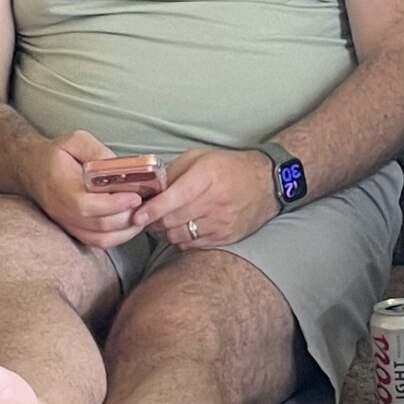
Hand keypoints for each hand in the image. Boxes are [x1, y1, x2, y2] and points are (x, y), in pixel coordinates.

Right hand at [31, 130, 146, 248]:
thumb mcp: (75, 140)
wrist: (31, 168)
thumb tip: (119, 166)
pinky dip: (116, 237)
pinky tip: (130, 225)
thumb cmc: (56, 153)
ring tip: (142, 216)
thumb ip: (96, 151)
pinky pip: (95, 242)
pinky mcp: (72, 229)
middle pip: (97, 224)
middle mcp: (62, 209)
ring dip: (125, 231)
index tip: (136, 197)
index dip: (114, 204)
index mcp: (61, 186)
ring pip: (99, 238)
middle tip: (147, 206)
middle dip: (127, 217)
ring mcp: (66, 223)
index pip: (87, 204)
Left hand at [133, 147, 278, 252]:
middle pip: (173, 220)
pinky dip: (180, 238)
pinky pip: (192, 245)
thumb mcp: (200, 158)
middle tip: (145, 216)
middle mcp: (215, 201)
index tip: (137, 216)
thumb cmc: (228, 167)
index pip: (175, 197)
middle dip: (153, 221)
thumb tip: (149, 190)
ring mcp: (221, 222)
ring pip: (179, 235)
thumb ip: (173, 173)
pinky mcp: (225, 237)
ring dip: (165, 232)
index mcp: (207, 176)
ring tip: (162, 222)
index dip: (153, 209)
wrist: (266, 183)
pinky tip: (180, 228)